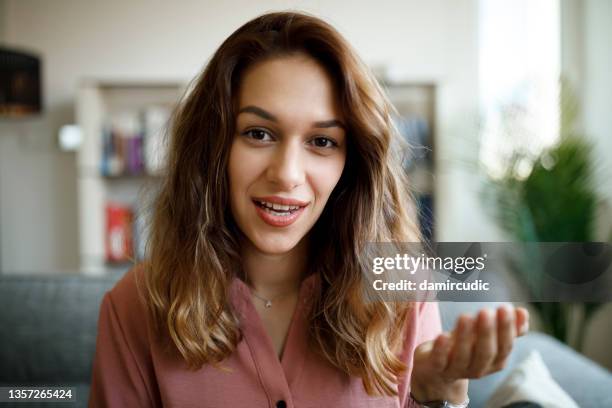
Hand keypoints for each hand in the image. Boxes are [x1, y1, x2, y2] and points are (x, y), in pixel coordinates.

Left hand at [410, 305, 528, 403]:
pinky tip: (443, 335)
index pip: (504, 347)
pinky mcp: (435, 368)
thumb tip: (523, 312)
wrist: (436, 371)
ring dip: (464, 337)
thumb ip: (506, 328)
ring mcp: (456, 370)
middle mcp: (477, 368)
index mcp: (494, 361)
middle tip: (486, 311)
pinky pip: (440, 361)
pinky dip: (441, 349)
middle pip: (485, 353)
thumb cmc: (465, 347)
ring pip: (462, 356)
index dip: (506, 329)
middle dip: (487, 332)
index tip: (506, 308)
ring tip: (466, 316)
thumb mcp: (485, 337)